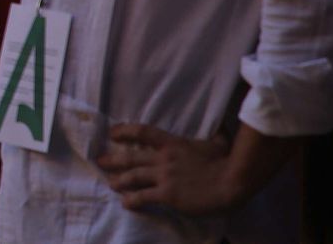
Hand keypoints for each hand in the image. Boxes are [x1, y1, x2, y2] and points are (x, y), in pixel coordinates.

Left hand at [97, 124, 238, 215]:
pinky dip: (132, 200)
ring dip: (119, 182)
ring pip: (133, 177)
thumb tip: (221, 128)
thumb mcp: (217, 142)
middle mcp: (163, 158)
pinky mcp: (168, 195)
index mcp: (173, 143)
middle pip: (131, 158)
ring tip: (110, 184)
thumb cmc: (227, 161)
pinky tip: (126, 204)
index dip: (125, 131)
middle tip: (100, 161)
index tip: (112, 133)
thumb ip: (213, 135)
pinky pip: (143, 197)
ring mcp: (164, 176)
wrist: (232, 181)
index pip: (143, 132)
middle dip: (113, 160)